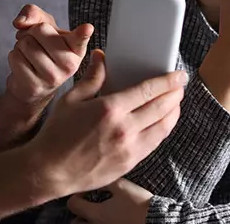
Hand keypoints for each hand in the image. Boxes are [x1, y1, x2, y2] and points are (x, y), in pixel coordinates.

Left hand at [6, 4, 93, 105]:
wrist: (33, 82)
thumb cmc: (42, 49)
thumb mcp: (44, 25)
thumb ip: (34, 13)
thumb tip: (21, 22)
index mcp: (77, 48)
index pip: (80, 38)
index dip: (83, 32)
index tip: (87, 28)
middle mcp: (69, 65)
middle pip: (40, 29)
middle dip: (31, 31)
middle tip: (37, 43)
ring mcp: (52, 78)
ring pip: (25, 43)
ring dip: (20, 44)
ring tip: (30, 54)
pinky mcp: (34, 86)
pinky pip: (15, 57)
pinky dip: (14, 56)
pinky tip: (24, 65)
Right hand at [28, 49, 185, 197]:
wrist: (49, 171)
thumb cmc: (56, 135)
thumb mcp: (72, 100)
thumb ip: (92, 78)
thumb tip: (102, 57)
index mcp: (109, 109)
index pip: (149, 91)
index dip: (168, 82)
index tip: (179, 76)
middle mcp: (123, 129)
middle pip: (162, 108)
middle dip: (176, 95)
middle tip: (180, 86)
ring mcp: (129, 149)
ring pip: (163, 128)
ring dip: (173, 113)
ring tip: (174, 103)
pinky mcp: (129, 163)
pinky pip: (154, 144)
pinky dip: (163, 130)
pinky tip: (161, 123)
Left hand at [67, 178, 150, 223]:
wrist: (155, 221)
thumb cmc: (138, 205)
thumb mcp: (122, 187)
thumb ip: (106, 182)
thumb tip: (97, 178)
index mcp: (95, 213)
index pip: (72, 205)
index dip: (76, 195)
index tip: (84, 192)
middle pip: (75, 223)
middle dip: (79, 214)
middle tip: (88, 205)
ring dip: (87, 221)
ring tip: (97, 214)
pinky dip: (99, 223)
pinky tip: (108, 218)